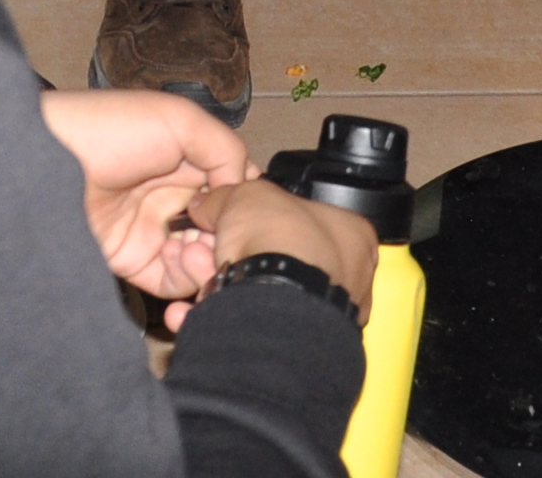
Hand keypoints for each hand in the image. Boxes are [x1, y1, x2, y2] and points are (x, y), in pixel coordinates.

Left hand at [38, 88, 244, 301]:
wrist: (50, 161)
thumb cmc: (110, 128)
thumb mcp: (179, 119)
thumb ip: (224, 148)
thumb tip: (243, 188)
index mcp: (188, 159)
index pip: (234, 187)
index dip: (247, 200)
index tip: (253, 209)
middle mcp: (174, 196)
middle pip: (221, 228)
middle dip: (231, 235)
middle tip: (229, 234)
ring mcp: (154, 230)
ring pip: (202, 258)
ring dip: (211, 257)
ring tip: (200, 246)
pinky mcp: (134, 260)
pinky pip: (173, 281)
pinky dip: (186, 276)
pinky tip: (180, 255)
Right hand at [162, 175, 375, 331]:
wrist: (276, 301)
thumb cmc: (284, 242)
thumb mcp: (247, 195)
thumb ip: (226, 197)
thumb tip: (206, 203)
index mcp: (350, 232)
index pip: (302, 216)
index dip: (257, 215)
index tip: (229, 217)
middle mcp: (346, 276)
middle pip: (276, 256)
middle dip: (230, 250)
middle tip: (203, 244)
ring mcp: (321, 316)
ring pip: (259, 291)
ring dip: (217, 278)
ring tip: (191, 265)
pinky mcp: (294, 345)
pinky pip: (251, 322)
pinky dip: (218, 313)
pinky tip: (194, 304)